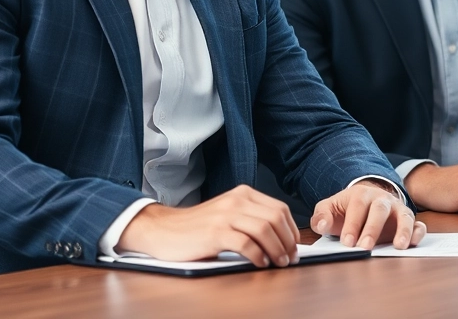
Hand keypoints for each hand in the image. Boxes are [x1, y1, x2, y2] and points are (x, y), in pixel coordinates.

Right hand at [117, 185, 298, 267]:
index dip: (291, 230)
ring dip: (277, 249)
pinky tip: (260, 263)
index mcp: (242, 194)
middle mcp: (236, 201)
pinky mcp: (215, 233)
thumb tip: (280, 237)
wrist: (163, 229)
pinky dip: (259, 256)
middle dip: (288, 241)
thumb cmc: (196, 227)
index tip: (294, 246)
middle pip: (275, 218)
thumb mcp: (227, 213)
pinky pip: (246, 244)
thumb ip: (250, 219)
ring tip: (279, 262)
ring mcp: (225, 216)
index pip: (279, 208)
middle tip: (290, 258)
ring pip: (264, 229)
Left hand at [310, 180, 425, 249]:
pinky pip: (418, 223)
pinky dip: (418, 232)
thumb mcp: (329, 208)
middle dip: (372, 229)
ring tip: (399, 247)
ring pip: (403, 215)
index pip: (357, 208)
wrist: (364, 201)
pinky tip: (413, 243)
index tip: (346, 243)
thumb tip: (321, 225)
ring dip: (402, 230)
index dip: (352, 225)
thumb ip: (321, 216)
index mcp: (360, 194)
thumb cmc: (345, 209)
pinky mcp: (407, 219)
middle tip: (365, 248)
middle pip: (379, 210)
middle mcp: (381, 199)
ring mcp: (397, 208)